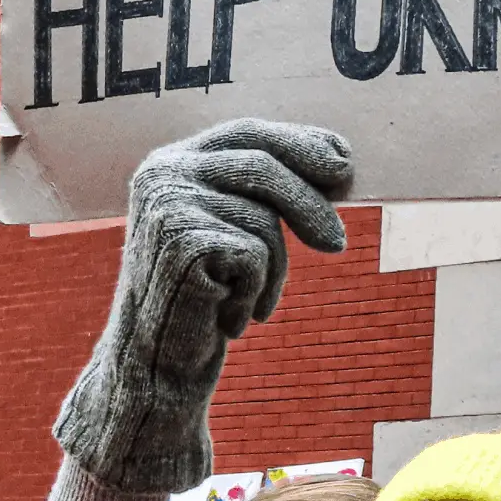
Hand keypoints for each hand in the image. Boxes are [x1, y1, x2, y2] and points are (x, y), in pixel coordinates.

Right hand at [55, 120, 352, 492]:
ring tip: (249, 305)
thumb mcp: (232, 234)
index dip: (301, 143)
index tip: (345, 163)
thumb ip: (266, 193)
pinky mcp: (181, 239)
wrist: (155, 367)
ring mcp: (168, 203)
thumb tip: (343, 162)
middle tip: (337, 246)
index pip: (247, 132)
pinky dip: (257, 292)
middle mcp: (163, 173)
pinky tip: (227, 318)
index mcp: (171, 163)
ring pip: (263, 218)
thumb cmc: (201, 303)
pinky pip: (255, 254)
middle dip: (310, 202)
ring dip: (274, 271)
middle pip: (262, 164)